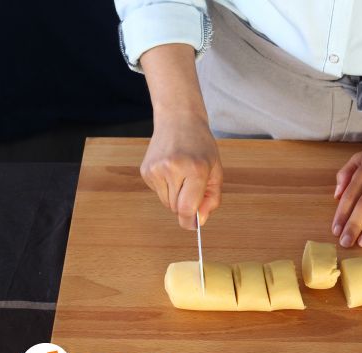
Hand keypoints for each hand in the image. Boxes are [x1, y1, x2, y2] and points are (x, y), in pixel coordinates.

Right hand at [140, 113, 222, 229]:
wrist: (179, 120)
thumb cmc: (201, 146)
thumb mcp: (216, 171)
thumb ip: (211, 199)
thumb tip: (198, 223)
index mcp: (195, 169)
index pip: (187, 208)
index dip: (191, 220)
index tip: (195, 223)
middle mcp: (172, 169)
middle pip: (176, 208)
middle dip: (186, 204)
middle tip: (193, 186)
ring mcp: (156, 169)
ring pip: (166, 203)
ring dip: (176, 197)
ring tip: (182, 176)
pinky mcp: (145, 171)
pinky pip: (158, 193)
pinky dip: (166, 188)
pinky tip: (171, 171)